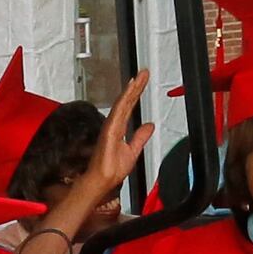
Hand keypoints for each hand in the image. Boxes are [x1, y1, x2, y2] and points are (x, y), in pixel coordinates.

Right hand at [76, 77, 151, 199]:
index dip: (136, 93)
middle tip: (144, 73)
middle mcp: (114, 124)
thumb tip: (149, 126)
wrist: (102, 181)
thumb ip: (140, 137)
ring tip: (139, 77)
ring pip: (123, 103)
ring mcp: (111, 126)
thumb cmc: (111, 169)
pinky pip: (119, 111)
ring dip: (131, 89)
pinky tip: (130, 91)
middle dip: (136, 86)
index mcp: (119, 128)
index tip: (143, 81)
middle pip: (126, 101)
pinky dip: (124, 100)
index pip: (129, 106)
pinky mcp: (110, 130)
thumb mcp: (133, 151)